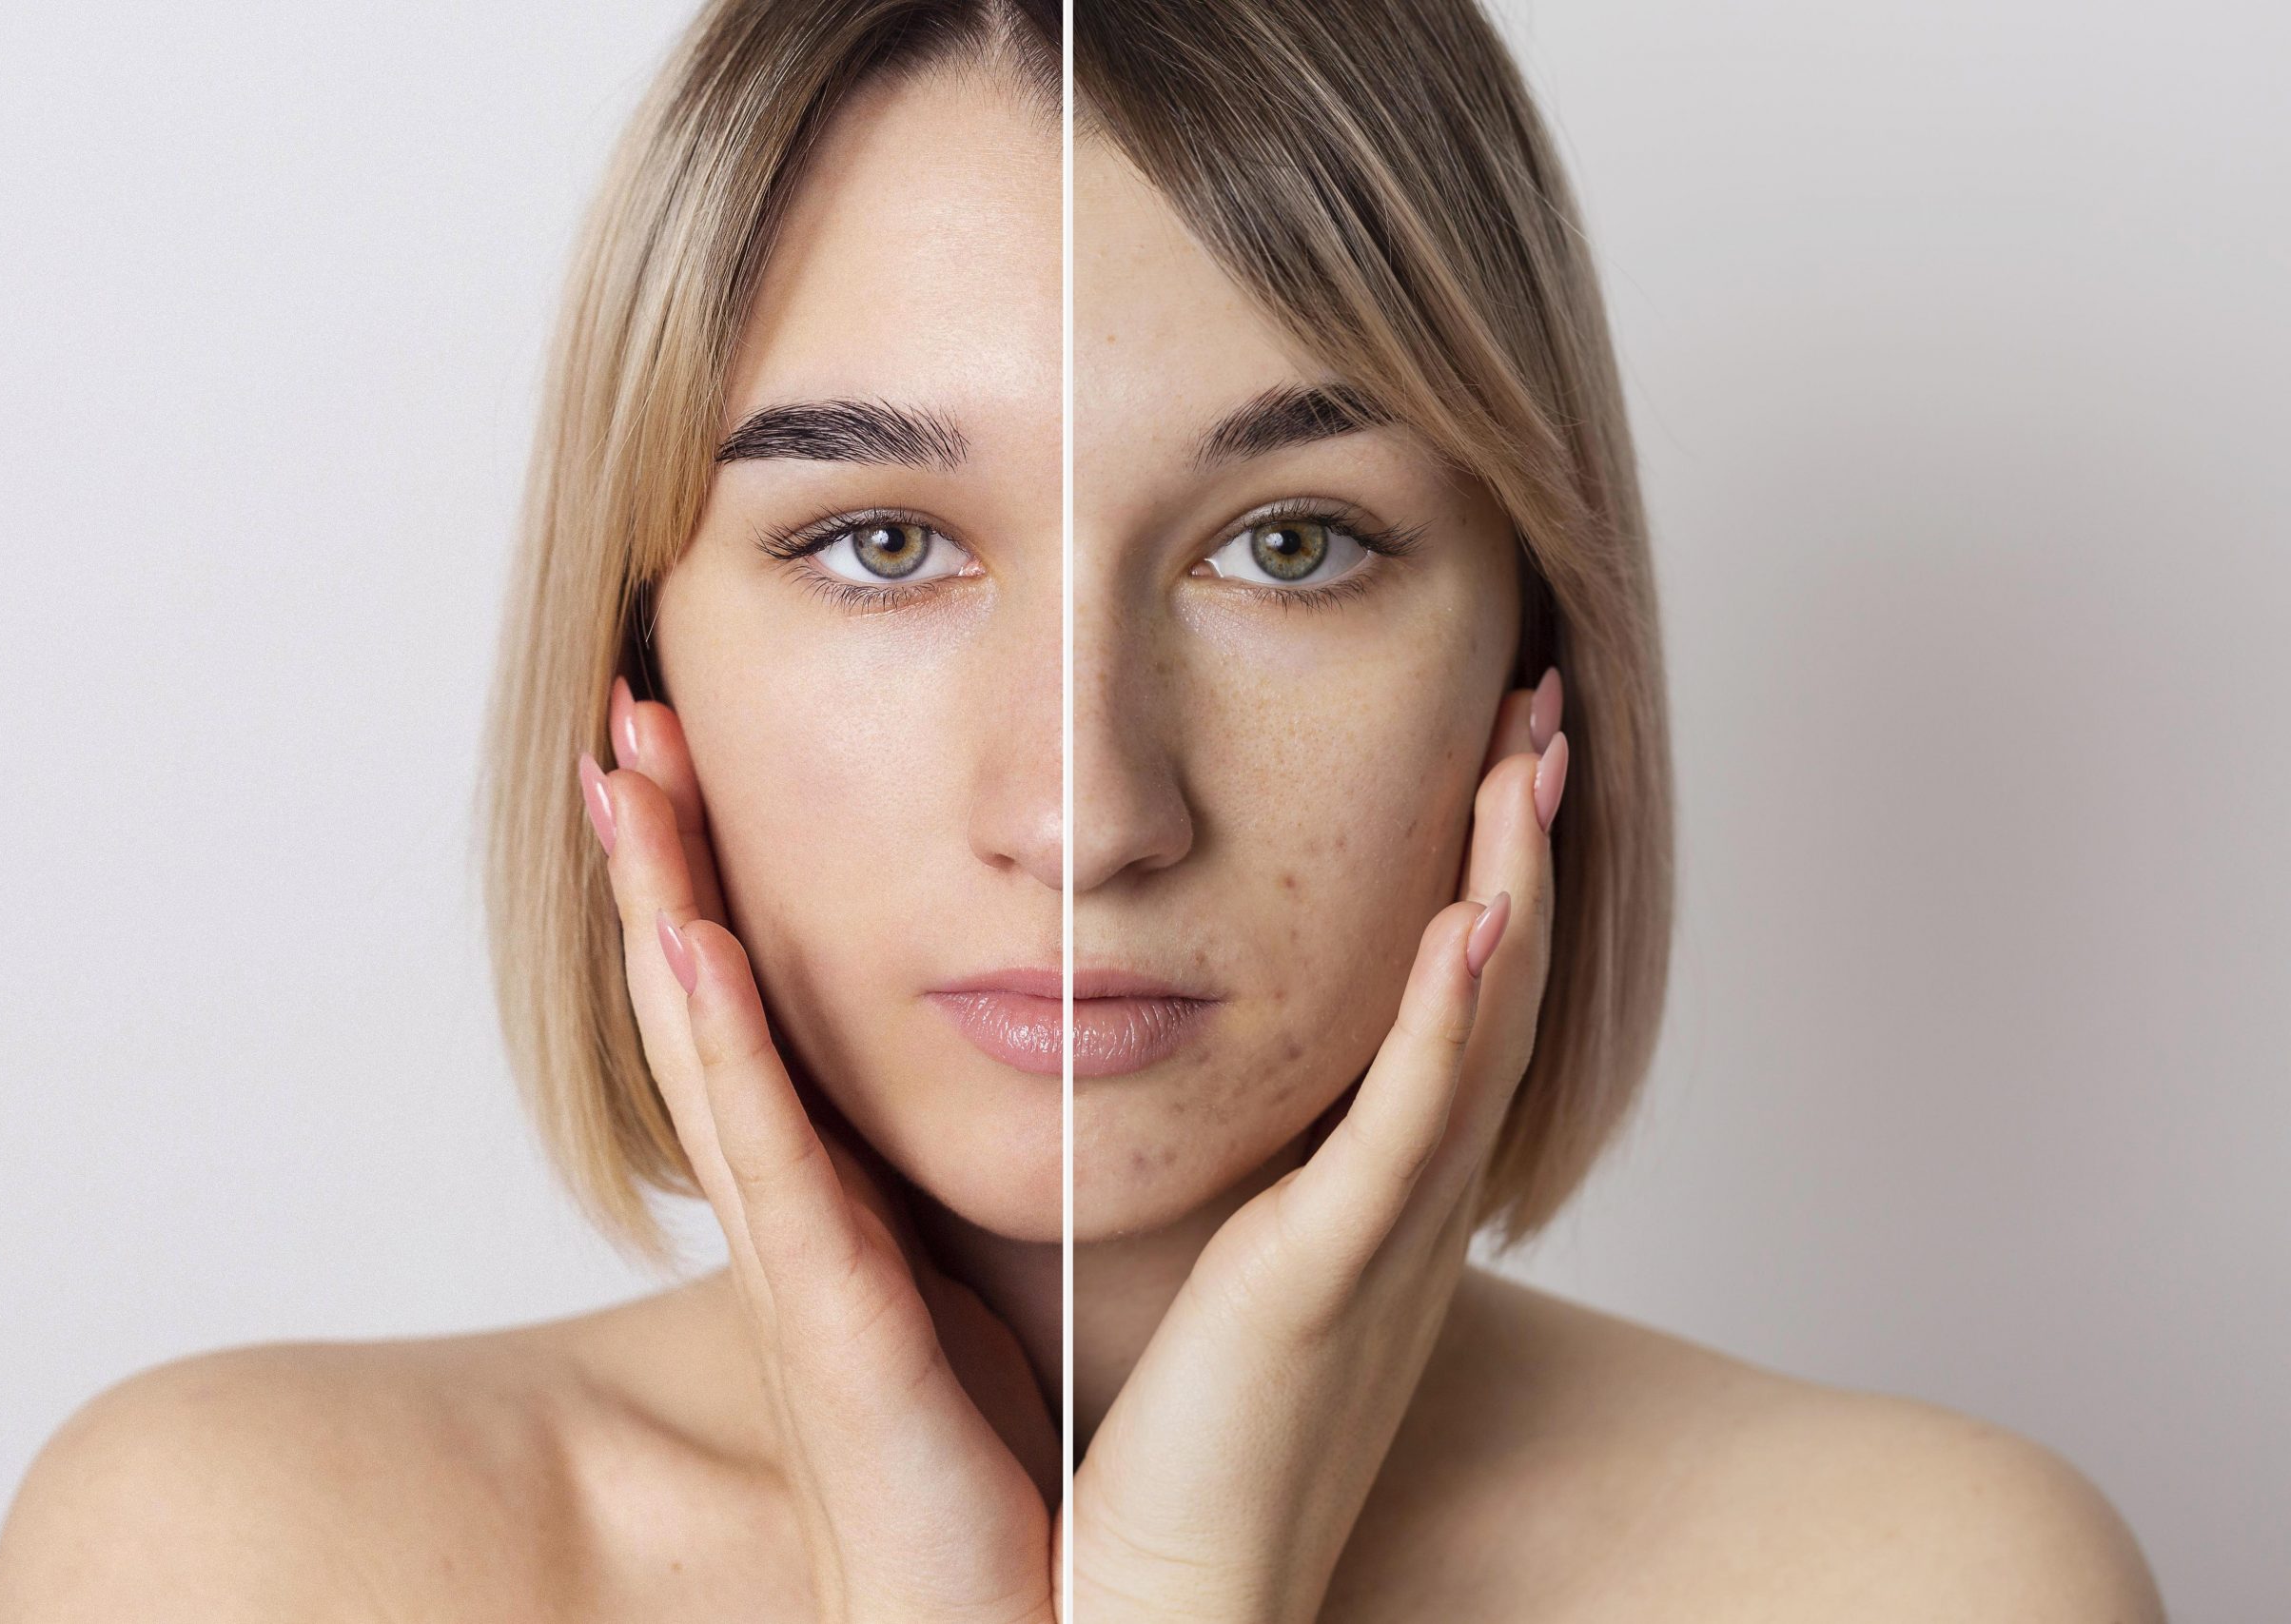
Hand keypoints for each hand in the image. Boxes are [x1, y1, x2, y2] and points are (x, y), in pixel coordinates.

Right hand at [584, 678, 1060, 1623]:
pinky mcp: (830, 1329)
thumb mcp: (979, 1278)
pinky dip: (716, 1049)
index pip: (758, 1001)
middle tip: (625, 717)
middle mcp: (796, 1215)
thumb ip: (968, 1173)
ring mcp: (797, 1267)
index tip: (691, 748)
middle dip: (661, 855)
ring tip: (625, 776)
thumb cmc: (1005, 1465)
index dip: (712, 875)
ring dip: (658, 906)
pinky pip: (769, 1165)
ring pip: (706, 1051)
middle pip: (704, 998)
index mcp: (838, 1196)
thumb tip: (1021, 1060)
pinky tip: (682, 942)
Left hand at [1064, 676, 1568, 1623]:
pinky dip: (1450, 1025)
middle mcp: (1402, 1209)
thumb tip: (1174, 1071)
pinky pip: (1406, 1133)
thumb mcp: (1219, 1277)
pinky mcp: (1329, 1284)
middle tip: (1540, 714)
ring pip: (1472, 1034)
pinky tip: (1472, 923)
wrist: (1158, 1607)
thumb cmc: (1165, 1451)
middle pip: (1491, 990)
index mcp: (1370, 1200)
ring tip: (1529, 760)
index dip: (1484, 877)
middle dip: (1520, 846)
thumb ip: (1236, 1179)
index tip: (1489, 758)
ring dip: (1509, 889)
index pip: (1448, 1006)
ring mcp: (1381, 1243)